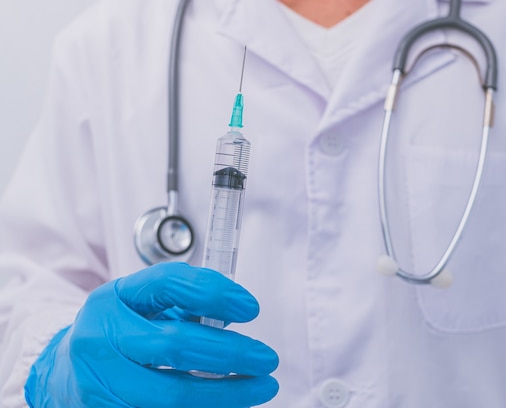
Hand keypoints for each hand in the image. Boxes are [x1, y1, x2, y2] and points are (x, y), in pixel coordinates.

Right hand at [24, 262, 278, 406]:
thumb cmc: (116, 332)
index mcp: (112, 300)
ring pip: (174, 394)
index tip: (251, 307)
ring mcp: (101, 384)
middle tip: (266, 357)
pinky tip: (229, 403)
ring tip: (262, 387)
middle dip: (232, 352)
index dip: (215, 293)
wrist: (65, 374)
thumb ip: (182, 300)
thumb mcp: (139, 303)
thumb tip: (233, 312)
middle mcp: (101, 340)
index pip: (168, 285)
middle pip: (176, 345)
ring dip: (227, 393)